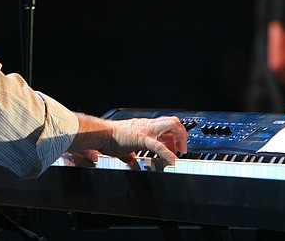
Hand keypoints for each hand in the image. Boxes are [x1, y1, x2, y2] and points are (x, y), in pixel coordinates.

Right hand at [71, 115, 187, 165]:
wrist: (101, 134)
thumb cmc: (110, 138)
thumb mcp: (124, 144)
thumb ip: (129, 152)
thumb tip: (129, 160)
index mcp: (145, 126)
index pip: (166, 125)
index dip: (174, 135)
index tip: (175, 146)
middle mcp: (148, 125)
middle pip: (173, 121)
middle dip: (182, 134)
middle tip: (183, 148)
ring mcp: (146, 130)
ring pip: (171, 126)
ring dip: (180, 139)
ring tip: (180, 153)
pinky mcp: (142, 139)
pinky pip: (160, 146)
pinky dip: (169, 154)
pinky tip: (173, 161)